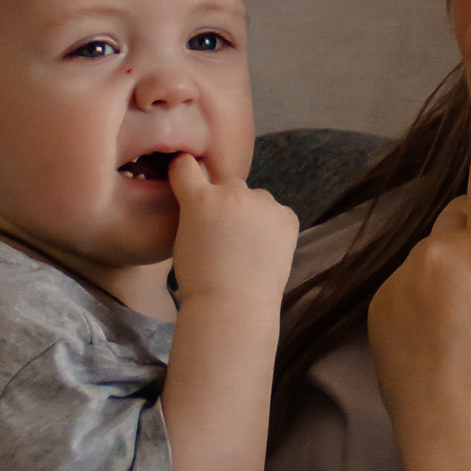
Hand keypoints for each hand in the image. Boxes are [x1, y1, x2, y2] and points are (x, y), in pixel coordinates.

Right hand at [167, 146, 297, 317]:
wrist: (233, 305)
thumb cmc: (199, 280)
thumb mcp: (183, 239)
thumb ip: (194, 213)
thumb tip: (208, 203)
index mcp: (199, 198)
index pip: (186, 165)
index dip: (186, 171)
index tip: (188, 180)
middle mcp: (232, 192)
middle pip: (227, 183)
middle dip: (225, 200)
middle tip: (226, 234)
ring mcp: (264, 202)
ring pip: (255, 199)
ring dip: (251, 213)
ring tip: (248, 247)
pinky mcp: (287, 216)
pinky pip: (277, 214)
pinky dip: (272, 227)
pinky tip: (265, 251)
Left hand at [367, 121, 470, 465]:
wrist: (455, 438)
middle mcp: (436, 255)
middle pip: (461, 210)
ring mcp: (401, 278)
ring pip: (433, 246)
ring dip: (452, 259)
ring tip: (470, 315)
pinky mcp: (379, 303)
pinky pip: (407, 276)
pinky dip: (425, 288)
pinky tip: (442, 330)